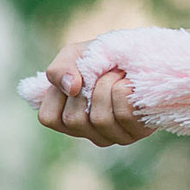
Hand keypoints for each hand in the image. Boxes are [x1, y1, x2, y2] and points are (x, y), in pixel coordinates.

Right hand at [36, 41, 153, 145]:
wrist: (141, 54)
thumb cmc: (102, 58)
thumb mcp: (74, 55)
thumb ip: (60, 68)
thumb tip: (71, 87)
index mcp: (69, 118)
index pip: (49, 118)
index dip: (59, 95)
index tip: (75, 77)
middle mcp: (90, 132)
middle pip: (75, 119)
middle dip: (88, 86)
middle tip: (101, 70)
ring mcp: (114, 136)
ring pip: (100, 119)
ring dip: (108, 85)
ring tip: (117, 73)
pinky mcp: (138, 131)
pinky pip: (125, 114)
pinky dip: (125, 90)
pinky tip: (130, 82)